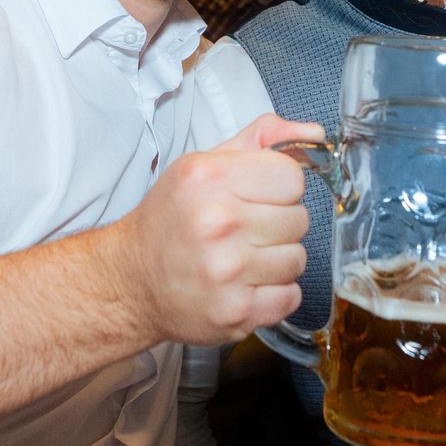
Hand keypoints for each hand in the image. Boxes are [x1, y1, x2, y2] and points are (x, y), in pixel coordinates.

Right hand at [115, 113, 320, 344]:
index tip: (259, 198)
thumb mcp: (203, 166)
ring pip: (298, 259)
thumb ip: (260, 141)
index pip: (292, 177)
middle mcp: (217, 222)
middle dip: (279, 224)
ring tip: (245, 259)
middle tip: (246, 231)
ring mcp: (226, 271)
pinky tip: (246, 285)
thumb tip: (314, 133)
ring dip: (278, 260)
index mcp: (209, 178)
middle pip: (299, 218)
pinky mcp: (235, 311)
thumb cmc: (171, 221)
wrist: (131, 281)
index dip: (280, 188)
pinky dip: (275, 293)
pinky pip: (291, 296)